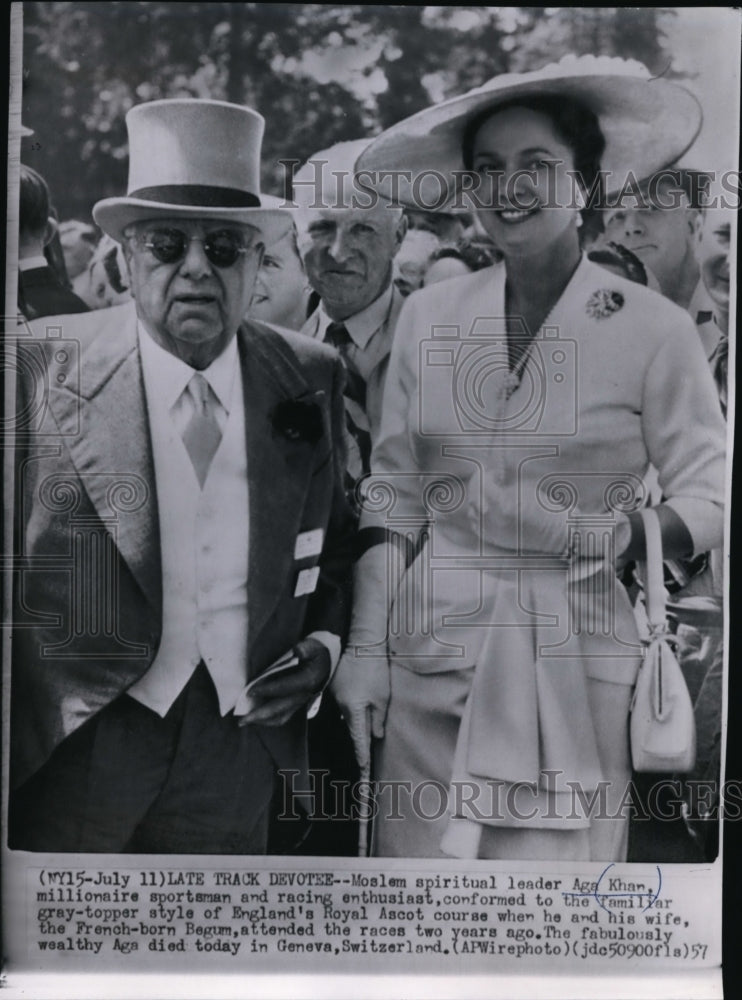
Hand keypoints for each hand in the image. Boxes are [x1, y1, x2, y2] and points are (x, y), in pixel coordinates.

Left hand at [239, 637, 330, 726]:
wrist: (326, 661)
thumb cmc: (316, 652)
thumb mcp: (313, 647)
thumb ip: (306, 648)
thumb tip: (297, 650)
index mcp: (307, 681)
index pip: (284, 687)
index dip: (267, 690)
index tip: (251, 691)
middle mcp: (303, 695)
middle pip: (279, 708)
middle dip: (259, 715)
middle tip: (241, 719)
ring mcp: (299, 702)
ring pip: (280, 716)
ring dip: (262, 721)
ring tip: (245, 721)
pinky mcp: (295, 705)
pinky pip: (282, 716)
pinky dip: (268, 719)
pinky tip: (256, 718)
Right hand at [331, 647, 389, 772]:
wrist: (362, 643)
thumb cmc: (374, 670)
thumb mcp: (382, 697)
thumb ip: (378, 719)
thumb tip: (375, 735)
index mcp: (353, 710)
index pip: (358, 739)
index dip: (361, 756)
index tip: (363, 771)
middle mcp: (341, 705)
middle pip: (353, 727)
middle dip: (361, 737)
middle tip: (368, 757)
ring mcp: (336, 695)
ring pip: (350, 714)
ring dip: (359, 717)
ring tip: (368, 720)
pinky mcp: (336, 685)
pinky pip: (346, 702)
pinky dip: (354, 704)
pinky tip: (362, 695)